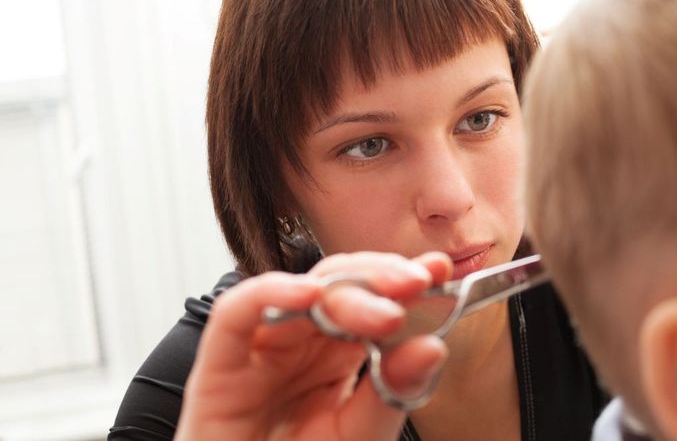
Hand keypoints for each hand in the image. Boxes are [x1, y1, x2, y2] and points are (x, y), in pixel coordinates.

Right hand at [176, 251, 452, 440]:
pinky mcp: (217, 368)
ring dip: (344, 290)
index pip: (371, 299)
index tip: (441, 270)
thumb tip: (434, 345)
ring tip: (386, 311)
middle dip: (380, 278)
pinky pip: (237, 313)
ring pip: (298, 292)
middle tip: (417, 284)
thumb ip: (393, 392)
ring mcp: (258, 352)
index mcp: (336, 355)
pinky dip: (270, 293)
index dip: (403, 279)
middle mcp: (299, 345)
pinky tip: (308, 296)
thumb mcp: (360, 435)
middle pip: (338, 286)